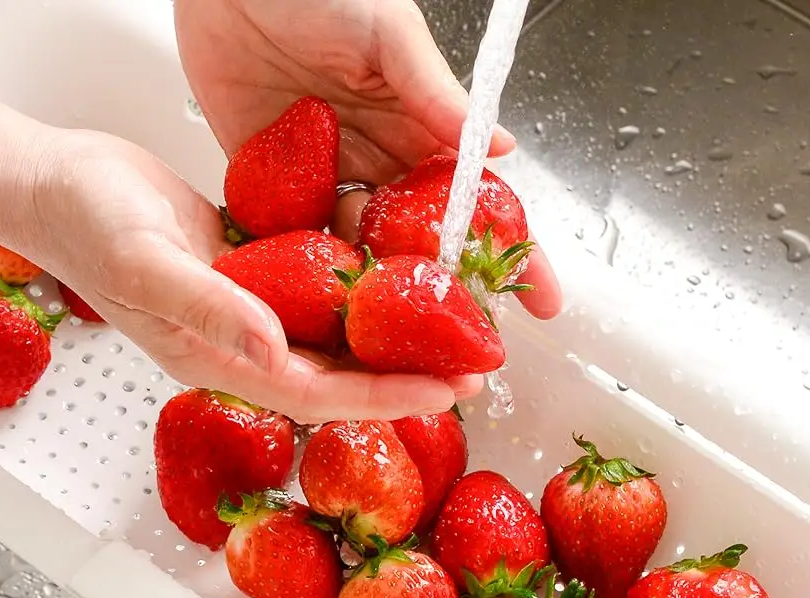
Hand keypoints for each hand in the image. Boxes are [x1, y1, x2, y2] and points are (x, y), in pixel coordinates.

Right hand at [13, 130, 475, 422]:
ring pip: (330, 331)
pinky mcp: (248, 266)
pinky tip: (392, 266)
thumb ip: (211, 311)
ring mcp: (245, 304)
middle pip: (337, 371)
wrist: (55, 180)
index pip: (318, 392)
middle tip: (472, 364)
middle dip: (403, 373)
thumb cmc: (84, 226)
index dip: (384, 396)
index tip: (445, 392)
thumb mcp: (147, 268)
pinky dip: (354, 283)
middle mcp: (238, 339)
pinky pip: (313, 285)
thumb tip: (274, 349)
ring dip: (387, 331)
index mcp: (216, 357)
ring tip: (448, 320)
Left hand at [175, 0, 562, 318]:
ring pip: (359, 247)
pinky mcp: (266, 173)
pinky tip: (318, 311)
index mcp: (419, 122)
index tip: (542, 302)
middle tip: (471, 351)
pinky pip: (292, 232)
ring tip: (396, 352)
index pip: (475, 201)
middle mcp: (378, 155)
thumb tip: (501, 149)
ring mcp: (324, 168)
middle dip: (448, 296)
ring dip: (376, 297)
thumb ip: (435, 95)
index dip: (512, 252)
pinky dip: (304, 269)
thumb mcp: (389, 33)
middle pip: (421, 241)